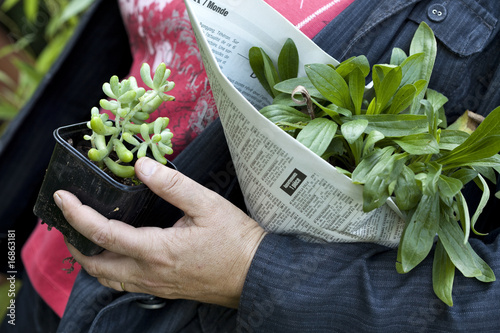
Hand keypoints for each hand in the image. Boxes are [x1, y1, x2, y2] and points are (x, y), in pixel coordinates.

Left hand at [55, 157, 265, 307]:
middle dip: (74, 243)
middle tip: (68, 220)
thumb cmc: (235, 240)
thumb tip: (143, 165)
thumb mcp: (207, 204)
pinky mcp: (164, 290)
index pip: (103, 234)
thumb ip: (172, 185)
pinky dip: (109, 270)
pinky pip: (125, 284)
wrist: (255, 273)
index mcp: (157, 250)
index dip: (78, 214)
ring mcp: (156, 286)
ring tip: (85, 238)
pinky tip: (116, 255)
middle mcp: (150, 273)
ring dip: (90, 260)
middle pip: (96, 265)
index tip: (62, 198)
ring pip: (108, 279)